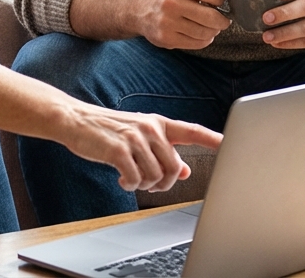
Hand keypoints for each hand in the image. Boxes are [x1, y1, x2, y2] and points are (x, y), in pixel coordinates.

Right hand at [58, 103, 222, 192]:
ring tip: (132, 178)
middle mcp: (150, 128)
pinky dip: (130, 185)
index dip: (212, 139)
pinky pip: (135, 178)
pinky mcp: (118, 149)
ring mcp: (134, 138)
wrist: (75, 120)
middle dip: (163, 183)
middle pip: (174, 167)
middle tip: (148, 183)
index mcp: (159, 124)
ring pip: (155, 176)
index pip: (192, 130)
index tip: (228, 143)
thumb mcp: (139, 136)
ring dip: (144, 185)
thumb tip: (185, 170)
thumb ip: (164, 151)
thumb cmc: (108, 129)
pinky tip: (121, 179)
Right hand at [134, 0, 230, 49]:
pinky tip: (200, 33)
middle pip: (211, 17)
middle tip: (223, 19)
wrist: (140, 8)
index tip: (220, 1)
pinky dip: (204, 40)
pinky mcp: (166, 38)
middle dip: (223, 20)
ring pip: (205, 33)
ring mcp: (167, 22)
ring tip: (211, 26)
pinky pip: (197, 43)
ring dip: (214, 31)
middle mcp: (171, 3)